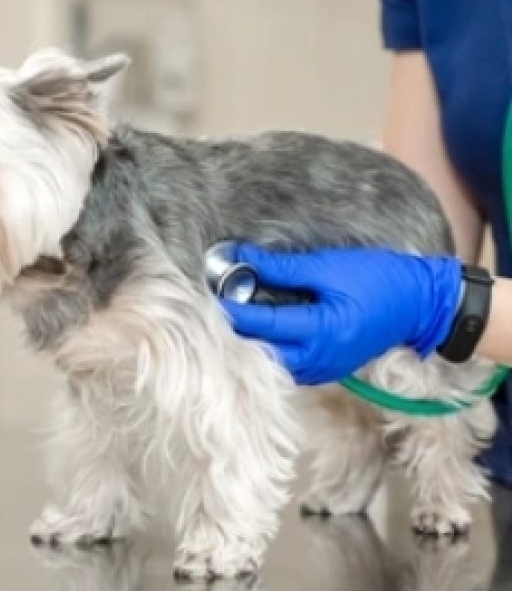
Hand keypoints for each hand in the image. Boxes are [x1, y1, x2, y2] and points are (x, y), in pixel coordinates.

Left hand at [217, 244, 463, 384]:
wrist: (421, 305)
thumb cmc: (378, 279)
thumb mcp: (328, 266)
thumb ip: (281, 268)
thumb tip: (238, 259)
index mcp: (322, 331)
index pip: (264, 325)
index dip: (233, 311)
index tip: (208, 295)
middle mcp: (319, 358)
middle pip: (262, 352)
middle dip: (236, 334)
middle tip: (211, 311)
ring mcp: (323, 369)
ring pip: (273, 363)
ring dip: (251, 344)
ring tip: (227, 320)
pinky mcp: (326, 369)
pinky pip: (288, 364)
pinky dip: (270, 349)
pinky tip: (256, 332)